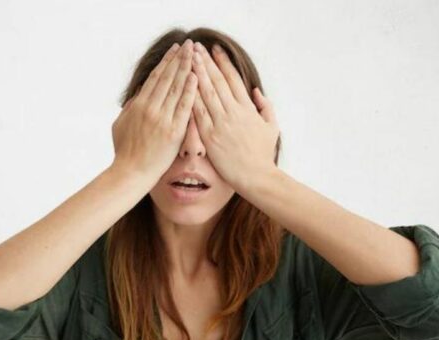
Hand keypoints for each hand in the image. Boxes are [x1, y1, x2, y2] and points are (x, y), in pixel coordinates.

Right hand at [110, 39, 197, 182]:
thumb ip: (130, 108)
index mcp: (138, 105)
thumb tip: (138, 96)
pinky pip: (184, 107)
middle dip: (180, 58)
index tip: (175, 50)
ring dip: (187, 68)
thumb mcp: (120, 125)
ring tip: (196, 54)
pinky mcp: (173, 132)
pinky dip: (190, 91)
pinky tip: (197, 77)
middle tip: (190, 44)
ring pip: (177, 88)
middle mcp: (150, 108)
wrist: (131, 173)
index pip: (156, 77)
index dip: (167, 62)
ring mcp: (162, 119)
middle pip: (168, 77)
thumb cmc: (124, 152)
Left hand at [190, 42, 280, 190]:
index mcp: (247, 108)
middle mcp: (233, 112)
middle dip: (205, 62)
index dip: (222, 62)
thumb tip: (256, 91)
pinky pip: (198, 114)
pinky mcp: (210, 137)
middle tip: (195, 47)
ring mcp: (220, 124)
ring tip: (187, 59)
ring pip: (205, 93)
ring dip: (195, 74)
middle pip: (216, 81)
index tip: (214, 49)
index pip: (233, 79)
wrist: (256, 176)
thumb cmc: (264, 154)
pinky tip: (182, 86)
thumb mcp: (272, 127)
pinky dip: (190, 98)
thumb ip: (265, 107)